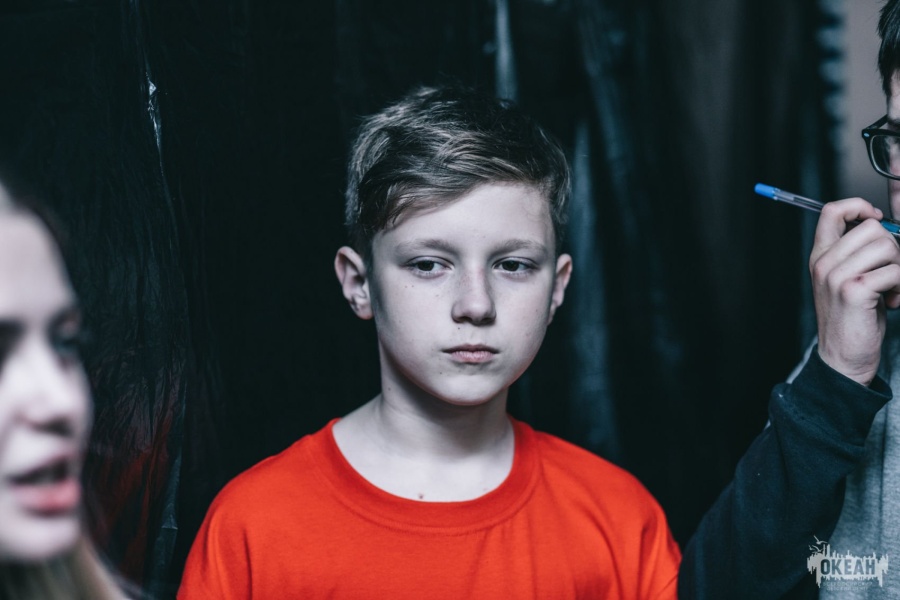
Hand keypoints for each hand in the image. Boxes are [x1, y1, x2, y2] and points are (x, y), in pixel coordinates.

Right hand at [810, 198, 899, 385]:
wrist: (842, 358)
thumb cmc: (851, 319)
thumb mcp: (845, 280)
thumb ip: (857, 253)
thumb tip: (885, 227)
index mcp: (820, 256)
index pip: (832, 211)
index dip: (859, 207)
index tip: (876, 220)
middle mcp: (824, 263)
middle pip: (871, 228)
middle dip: (893, 248)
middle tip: (891, 271)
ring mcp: (837, 276)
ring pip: (887, 246)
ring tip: (892, 289)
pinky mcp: (855, 290)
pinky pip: (895, 271)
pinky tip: (893, 302)